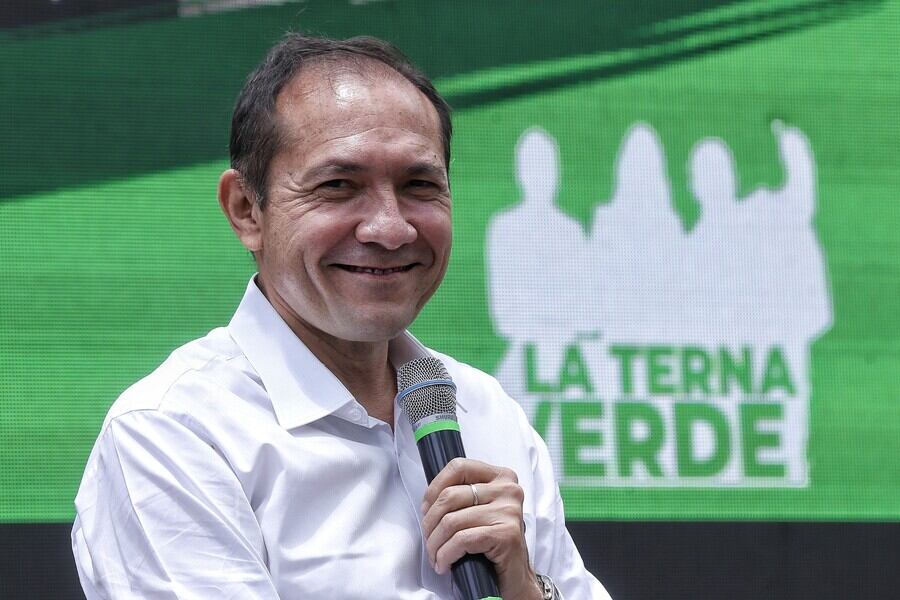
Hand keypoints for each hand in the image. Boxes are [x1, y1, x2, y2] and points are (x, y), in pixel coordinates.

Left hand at [421, 458, 540, 599]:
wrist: (515, 576)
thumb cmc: (493, 543)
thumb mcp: (480, 510)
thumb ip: (463, 496)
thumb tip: (428, 502)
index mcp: (501, 477)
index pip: (459, 467)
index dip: (435, 487)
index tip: (426, 508)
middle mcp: (508, 489)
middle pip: (450, 496)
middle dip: (430, 522)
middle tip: (429, 539)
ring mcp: (509, 511)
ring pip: (452, 521)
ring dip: (436, 543)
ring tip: (435, 556)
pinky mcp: (506, 534)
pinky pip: (462, 540)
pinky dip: (446, 554)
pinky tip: (444, 564)